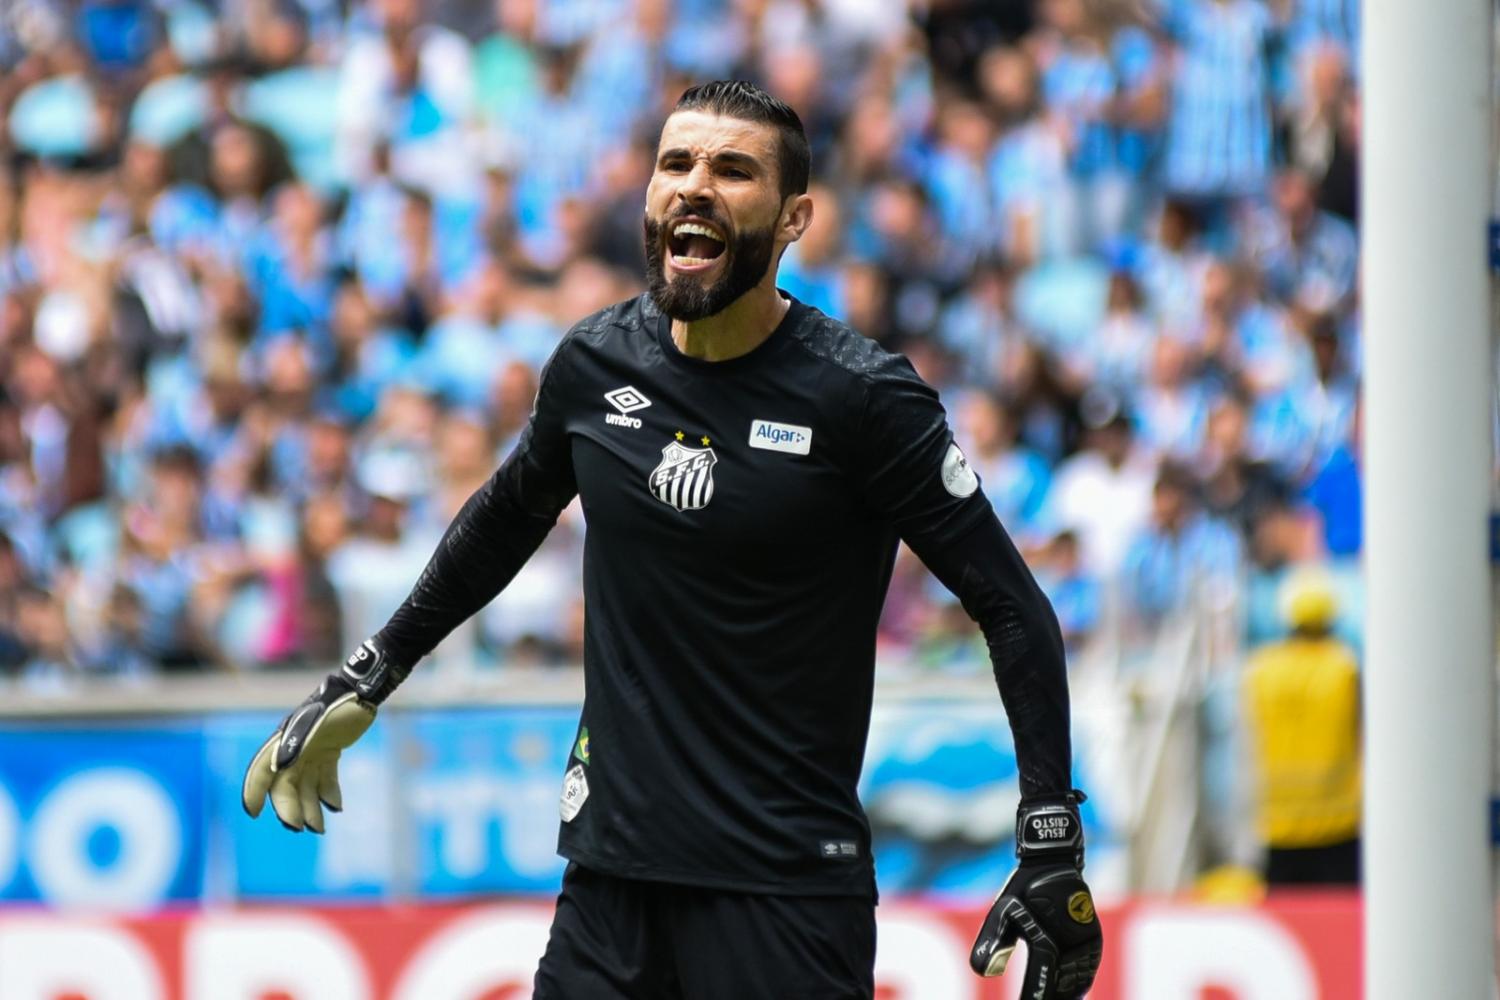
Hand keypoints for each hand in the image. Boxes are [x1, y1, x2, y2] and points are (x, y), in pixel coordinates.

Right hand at [241, 638, 403, 832]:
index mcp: (284, 742)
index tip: (253, 813)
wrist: (362, 691)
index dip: (253, 791)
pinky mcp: (329, 752)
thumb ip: (297, 743)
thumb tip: (279, 768)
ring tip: (320, 828)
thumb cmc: (337, 705)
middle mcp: (294, 750)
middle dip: (290, 809)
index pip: (262, 771)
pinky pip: (325, 779)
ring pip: (305, 787)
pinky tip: (336, 807)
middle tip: (301, 829)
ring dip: (310, 808)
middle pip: (285, 786)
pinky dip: (328, 794)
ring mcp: (312, 752)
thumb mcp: (317, 723)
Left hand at [971, 794, 1102, 997]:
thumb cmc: (1024, 887)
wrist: (1054, 862)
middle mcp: (1073, 947)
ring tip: (1052, 999)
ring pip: (1077, 981)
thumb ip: (993, 941)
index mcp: (1050, 943)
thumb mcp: (1003, 910)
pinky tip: (1074, 992)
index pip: (1041, 983)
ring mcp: (1087, 944)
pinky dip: (1080, 982)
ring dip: (1065, 992)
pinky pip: (1088, 968)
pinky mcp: (1093, 938)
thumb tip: (981, 972)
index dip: (1034, 997)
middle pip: (1061, 987)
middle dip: (1049, 996)